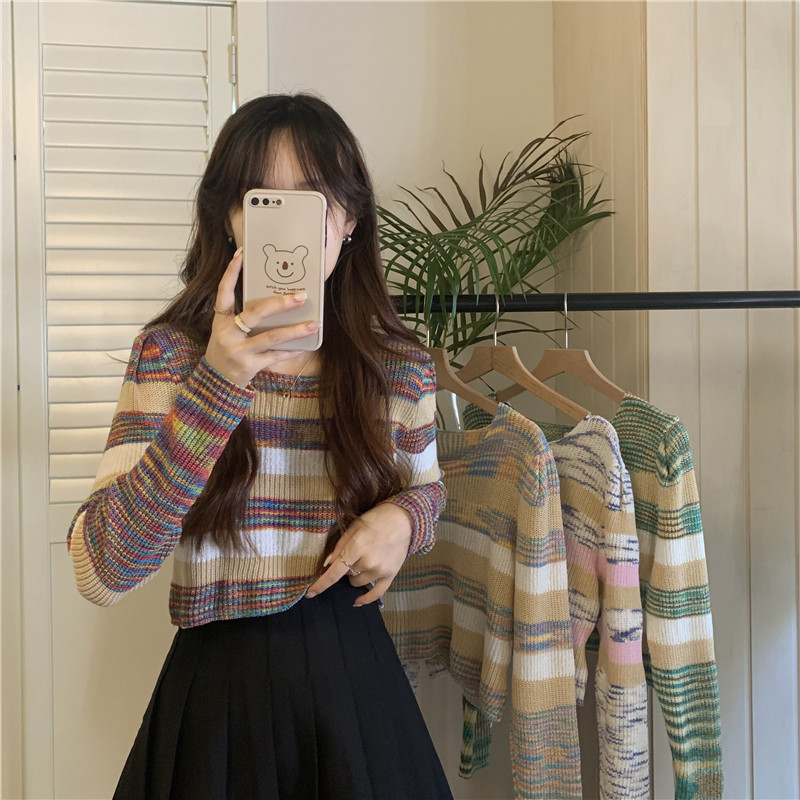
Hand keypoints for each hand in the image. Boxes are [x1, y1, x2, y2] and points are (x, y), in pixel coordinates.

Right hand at [205, 247, 319, 386]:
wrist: (216, 381)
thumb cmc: (227, 349)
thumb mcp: (227, 329)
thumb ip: (243, 314)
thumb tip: (275, 297)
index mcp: (220, 320)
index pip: (224, 291)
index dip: (231, 272)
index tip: (242, 253)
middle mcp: (227, 333)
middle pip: (255, 313)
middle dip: (280, 304)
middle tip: (301, 296)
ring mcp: (238, 350)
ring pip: (271, 337)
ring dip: (295, 330)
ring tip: (314, 324)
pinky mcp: (249, 366)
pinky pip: (275, 355)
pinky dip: (291, 350)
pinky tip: (305, 346)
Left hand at [306, 502, 413, 605]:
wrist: (404, 519)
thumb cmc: (376, 519)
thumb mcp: (354, 527)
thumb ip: (340, 546)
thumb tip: (327, 564)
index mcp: (356, 548)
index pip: (334, 573)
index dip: (321, 584)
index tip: (310, 594)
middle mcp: (368, 563)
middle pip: (347, 576)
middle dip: (346, 568)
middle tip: (354, 554)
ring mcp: (380, 571)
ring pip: (358, 583)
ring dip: (356, 576)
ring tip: (364, 560)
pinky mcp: (391, 575)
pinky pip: (376, 593)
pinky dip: (366, 599)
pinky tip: (357, 602)